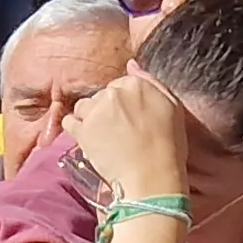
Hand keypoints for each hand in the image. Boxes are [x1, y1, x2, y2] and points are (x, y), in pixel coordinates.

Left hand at [69, 72, 192, 202]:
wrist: (152, 178)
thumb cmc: (169, 146)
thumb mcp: (172, 108)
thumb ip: (151, 82)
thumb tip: (131, 64)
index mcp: (137, 84)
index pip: (120, 85)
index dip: (124, 103)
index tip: (129, 120)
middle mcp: (114, 93)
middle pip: (102, 95)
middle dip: (106, 110)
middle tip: (117, 132)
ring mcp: (96, 111)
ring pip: (84, 106)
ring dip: (90, 118)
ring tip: (103, 137)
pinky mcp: (83, 130)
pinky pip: (70, 122)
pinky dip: (75, 129)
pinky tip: (87, 139)